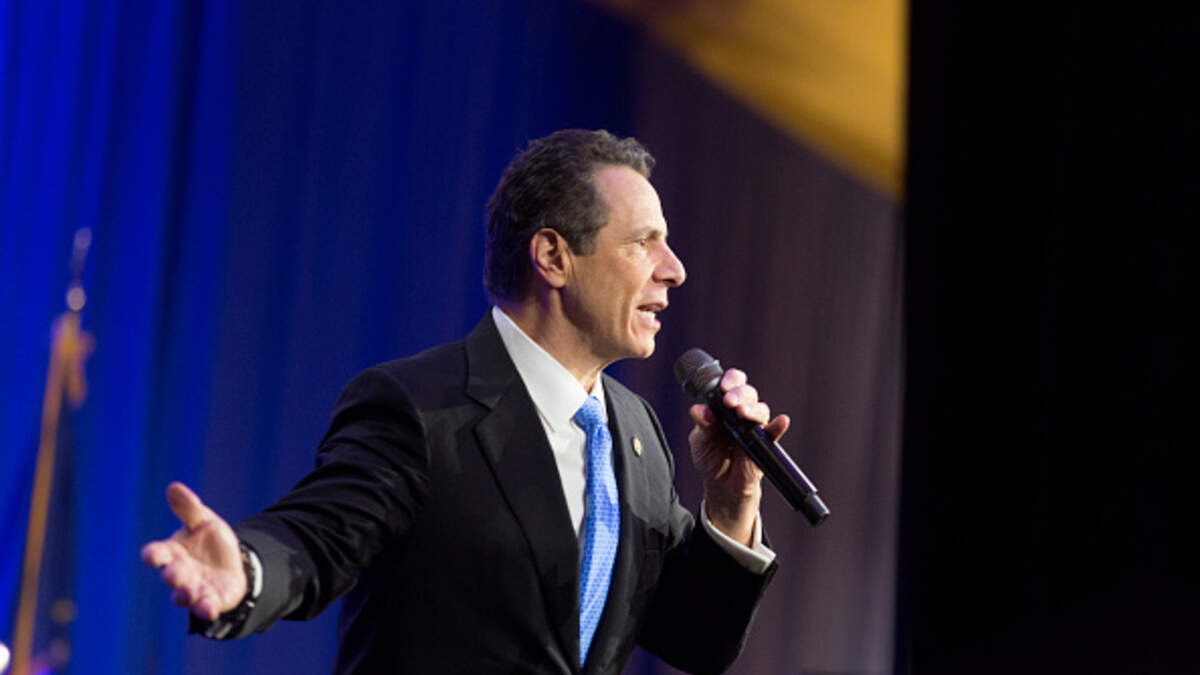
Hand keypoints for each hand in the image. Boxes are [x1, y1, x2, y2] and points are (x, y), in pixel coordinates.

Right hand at [140, 482, 246, 620]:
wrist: (234, 564)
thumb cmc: (211, 542)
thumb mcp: (205, 521)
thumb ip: (190, 508)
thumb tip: (174, 487)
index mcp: (173, 552)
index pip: (156, 553)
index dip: (152, 555)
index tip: (152, 555)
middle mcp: (179, 572)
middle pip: (170, 575)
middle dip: (172, 575)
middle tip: (175, 573)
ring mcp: (193, 589)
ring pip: (182, 595)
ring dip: (184, 594)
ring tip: (189, 592)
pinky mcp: (209, 601)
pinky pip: (205, 608)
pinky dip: (206, 609)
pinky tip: (210, 610)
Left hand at [688, 368, 789, 545]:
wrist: (720, 485)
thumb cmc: (710, 457)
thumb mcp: (700, 441)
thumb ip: (702, 425)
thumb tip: (700, 410)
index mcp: (725, 407)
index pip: (732, 384)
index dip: (730, 380)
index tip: (722, 387)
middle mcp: (742, 413)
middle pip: (748, 393)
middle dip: (739, 394)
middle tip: (728, 401)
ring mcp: (755, 427)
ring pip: (761, 409)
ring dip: (753, 408)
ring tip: (742, 413)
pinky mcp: (764, 444)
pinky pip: (774, 432)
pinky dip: (778, 426)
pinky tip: (781, 422)